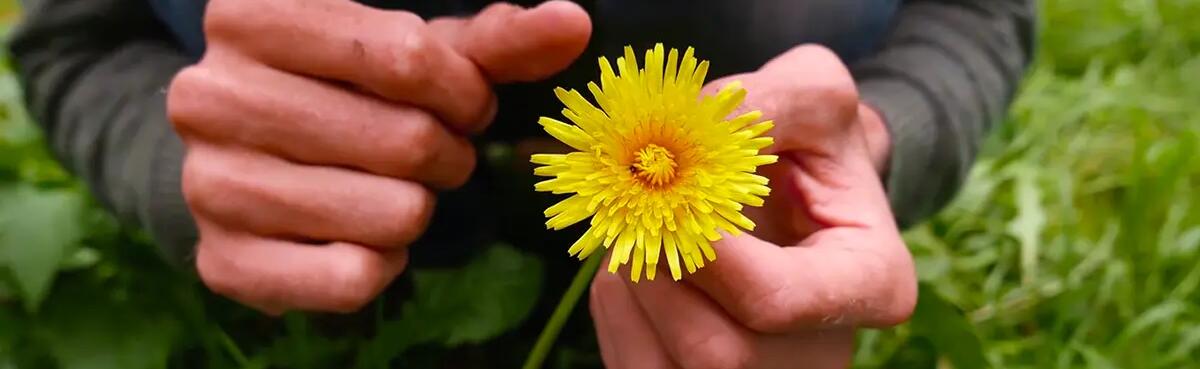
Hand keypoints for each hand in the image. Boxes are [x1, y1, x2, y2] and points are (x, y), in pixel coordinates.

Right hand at [167, 0, 590, 313]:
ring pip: (391, 214)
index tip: (464, 102)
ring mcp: (209, 184)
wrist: (250, 158)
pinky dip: (383, 263)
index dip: (464, 92)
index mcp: (250, 17)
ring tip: (394, 188)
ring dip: (419, 208)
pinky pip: (351, 280)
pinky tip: (363, 234)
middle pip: (405, 141)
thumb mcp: (413, 51)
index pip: (408, 59)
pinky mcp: (223, 261)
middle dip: (447, 154)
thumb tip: (572, 23)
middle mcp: (208, 96)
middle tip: (431, 151)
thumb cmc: (346, 89)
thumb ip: (494, 40)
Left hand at [589, 45, 915, 368]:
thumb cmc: (814, 143)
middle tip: (642, 206)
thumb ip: (767, 102)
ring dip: (629, 285)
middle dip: (659, 272)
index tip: (674, 191)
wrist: (804, 189)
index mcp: (871, 285)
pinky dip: (617, 307)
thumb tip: (692, 125)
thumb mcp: (813, 94)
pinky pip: (635, 365)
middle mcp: (821, 353)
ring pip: (664, 366)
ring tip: (645, 226)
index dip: (707, 251)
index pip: (773, 300)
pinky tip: (638, 260)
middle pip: (714, 352)